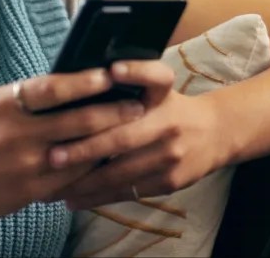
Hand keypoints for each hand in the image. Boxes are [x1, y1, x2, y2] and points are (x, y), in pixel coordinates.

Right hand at [0, 68, 146, 231]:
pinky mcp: (31, 191)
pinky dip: (92, 167)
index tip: (109, 74)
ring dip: (110, 140)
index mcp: (4, 104)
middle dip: (113, 111)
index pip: (52, 87)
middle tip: (138, 105)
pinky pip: (72, 178)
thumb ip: (11, 94)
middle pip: (78, 120)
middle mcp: (18, 133)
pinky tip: (108, 160)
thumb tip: (45, 84)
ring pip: (81, 151)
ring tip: (133, 131)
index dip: (83, 80)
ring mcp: (27, 164)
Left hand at [44, 60, 228, 209]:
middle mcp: (169, 122)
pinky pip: (128, 191)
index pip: (156, 76)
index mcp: (164, 92)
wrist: (216, 133)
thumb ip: (129, 84)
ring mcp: (171, 155)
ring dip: (85, 182)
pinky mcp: (170, 181)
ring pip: (121, 172)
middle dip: (86, 149)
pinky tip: (74, 199)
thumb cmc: (169, 106)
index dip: (136, 71)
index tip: (112, 69)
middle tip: (53, 157)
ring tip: (53, 187)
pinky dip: (99, 196)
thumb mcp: (157, 87)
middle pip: (124, 137)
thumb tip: (79, 81)